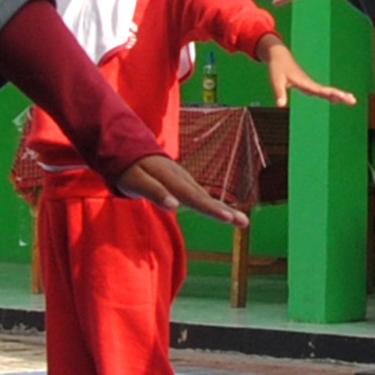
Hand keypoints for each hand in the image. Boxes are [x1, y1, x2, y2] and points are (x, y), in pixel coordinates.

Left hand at [117, 150, 246, 230]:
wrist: (130, 150)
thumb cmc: (130, 170)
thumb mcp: (136, 181)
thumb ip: (154, 192)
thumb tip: (174, 206)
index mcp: (172, 180)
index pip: (194, 198)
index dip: (211, 209)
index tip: (227, 218)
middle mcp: (183, 179)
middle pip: (206, 198)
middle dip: (225, 212)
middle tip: (244, 223)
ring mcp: (185, 180)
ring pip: (206, 197)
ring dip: (224, 210)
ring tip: (242, 222)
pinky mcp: (184, 184)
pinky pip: (201, 196)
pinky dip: (215, 206)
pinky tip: (226, 214)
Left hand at [261, 35, 357, 108]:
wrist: (279, 55)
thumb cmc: (277, 68)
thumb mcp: (276, 81)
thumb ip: (279, 93)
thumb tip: (281, 106)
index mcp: (303, 82)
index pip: (319, 90)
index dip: (330, 94)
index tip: (340, 96)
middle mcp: (309, 83)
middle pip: (327, 91)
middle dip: (340, 95)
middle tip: (352, 100)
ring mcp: (309, 84)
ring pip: (326, 91)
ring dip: (338, 95)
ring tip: (351, 100)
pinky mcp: (308, 85)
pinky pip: (321, 91)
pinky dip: (330, 95)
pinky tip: (336, 100)